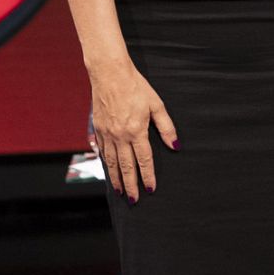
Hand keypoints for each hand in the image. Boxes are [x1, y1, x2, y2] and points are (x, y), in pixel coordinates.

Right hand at [89, 62, 178, 201]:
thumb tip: (175, 145)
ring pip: (112, 162)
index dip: (148, 176)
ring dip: (116, 178)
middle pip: (126, 166)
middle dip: (130, 185)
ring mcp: (107, 133)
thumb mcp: (156, 105)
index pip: (144, 160)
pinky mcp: (98, 129)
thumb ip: (166, 127)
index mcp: (136, 131)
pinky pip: (102, 151)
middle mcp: (120, 136)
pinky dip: (106, 164)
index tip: (151, 189)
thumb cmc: (136, 87)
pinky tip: (109, 171)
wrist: (109, 74)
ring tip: (120, 191)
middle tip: (134, 200)